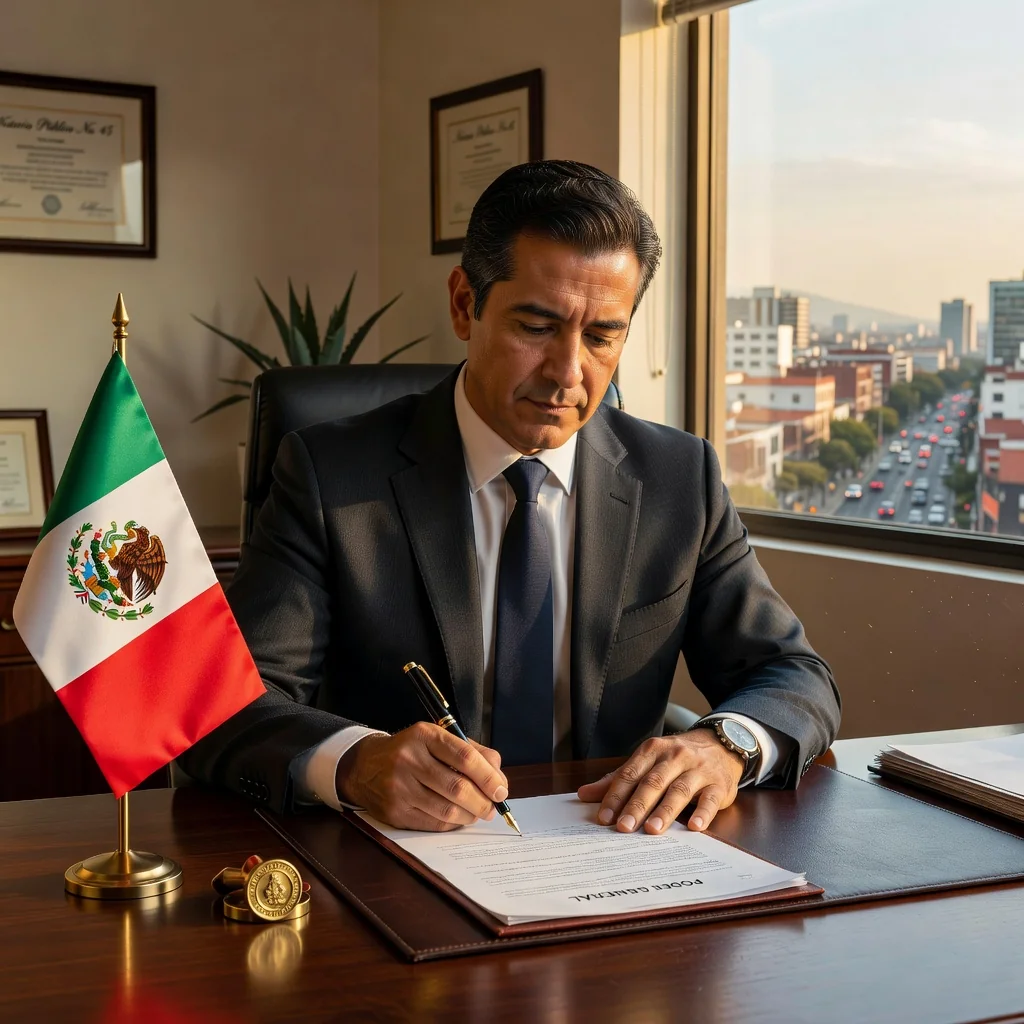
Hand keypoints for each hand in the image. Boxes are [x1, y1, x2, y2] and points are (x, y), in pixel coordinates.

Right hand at [335, 723, 508, 831]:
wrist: (365, 766)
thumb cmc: (412, 752)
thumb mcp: (438, 739)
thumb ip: (473, 753)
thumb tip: (499, 779)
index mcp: (425, 736)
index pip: (465, 757)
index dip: (488, 777)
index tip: (501, 790)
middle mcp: (410, 759)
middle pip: (457, 787)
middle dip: (483, 801)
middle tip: (493, 807)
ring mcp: (400, 787)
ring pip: (447, 810)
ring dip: (470, 815)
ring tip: (479, 813)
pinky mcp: (395, 812)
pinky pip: (433, 823)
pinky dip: (453, 824)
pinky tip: (459, 818)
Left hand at [577, 730, 743, 834]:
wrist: (721, 744)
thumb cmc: (677, 758)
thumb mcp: (648, 762)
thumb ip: (618, 779)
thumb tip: (584, 795)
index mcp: (652, 750)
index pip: (630, 774)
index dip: (616, 796)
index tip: (604, 817)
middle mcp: (674, 757)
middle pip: (652, 782)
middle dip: (637, 805)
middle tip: (624, 827)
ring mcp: (698, 770)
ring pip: (679, 790)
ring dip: (665, 810)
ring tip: (652, 830)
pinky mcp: (718, 784)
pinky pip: (710, 798)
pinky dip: (703, 812)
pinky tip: (695, 827)